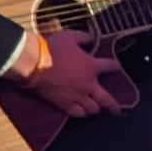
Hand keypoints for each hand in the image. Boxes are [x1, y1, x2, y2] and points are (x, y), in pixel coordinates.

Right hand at [7, 30, 128, 117]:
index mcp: (92, 66)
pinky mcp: (63, 104)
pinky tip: (82, 114)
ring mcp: (76, 96)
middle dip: (113, 105)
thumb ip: (84, 37)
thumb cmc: (53, 48)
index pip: (111, 67)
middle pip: (106, 99)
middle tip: (117, 110)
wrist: (34, 65)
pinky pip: (76, 113)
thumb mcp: (70, 36)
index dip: (115, 66)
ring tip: (97, 110)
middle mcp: (88, 84)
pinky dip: (81, 114)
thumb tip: (92, 38)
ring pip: (92, 109)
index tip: (117, 67)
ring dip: (95, 109)